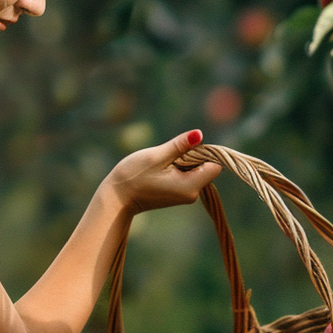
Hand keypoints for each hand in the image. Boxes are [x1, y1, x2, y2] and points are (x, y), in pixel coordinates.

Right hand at [102, 129, 221, 214]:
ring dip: (183, 161)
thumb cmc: (134, 176)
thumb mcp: (157, 156)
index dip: (206, 152)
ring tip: (162, 165)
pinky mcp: (179, 193)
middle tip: (169, 157)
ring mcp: (186, 195)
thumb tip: (200, 134)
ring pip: (196, 170)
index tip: (186, 148)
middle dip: (192, 156)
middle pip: (206, 167)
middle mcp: (192, 194)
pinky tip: (160, 170)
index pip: (215, 166)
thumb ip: (180, 145)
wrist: (118, 198)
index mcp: (190, 186)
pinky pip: (187, 175)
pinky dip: (178, 168)